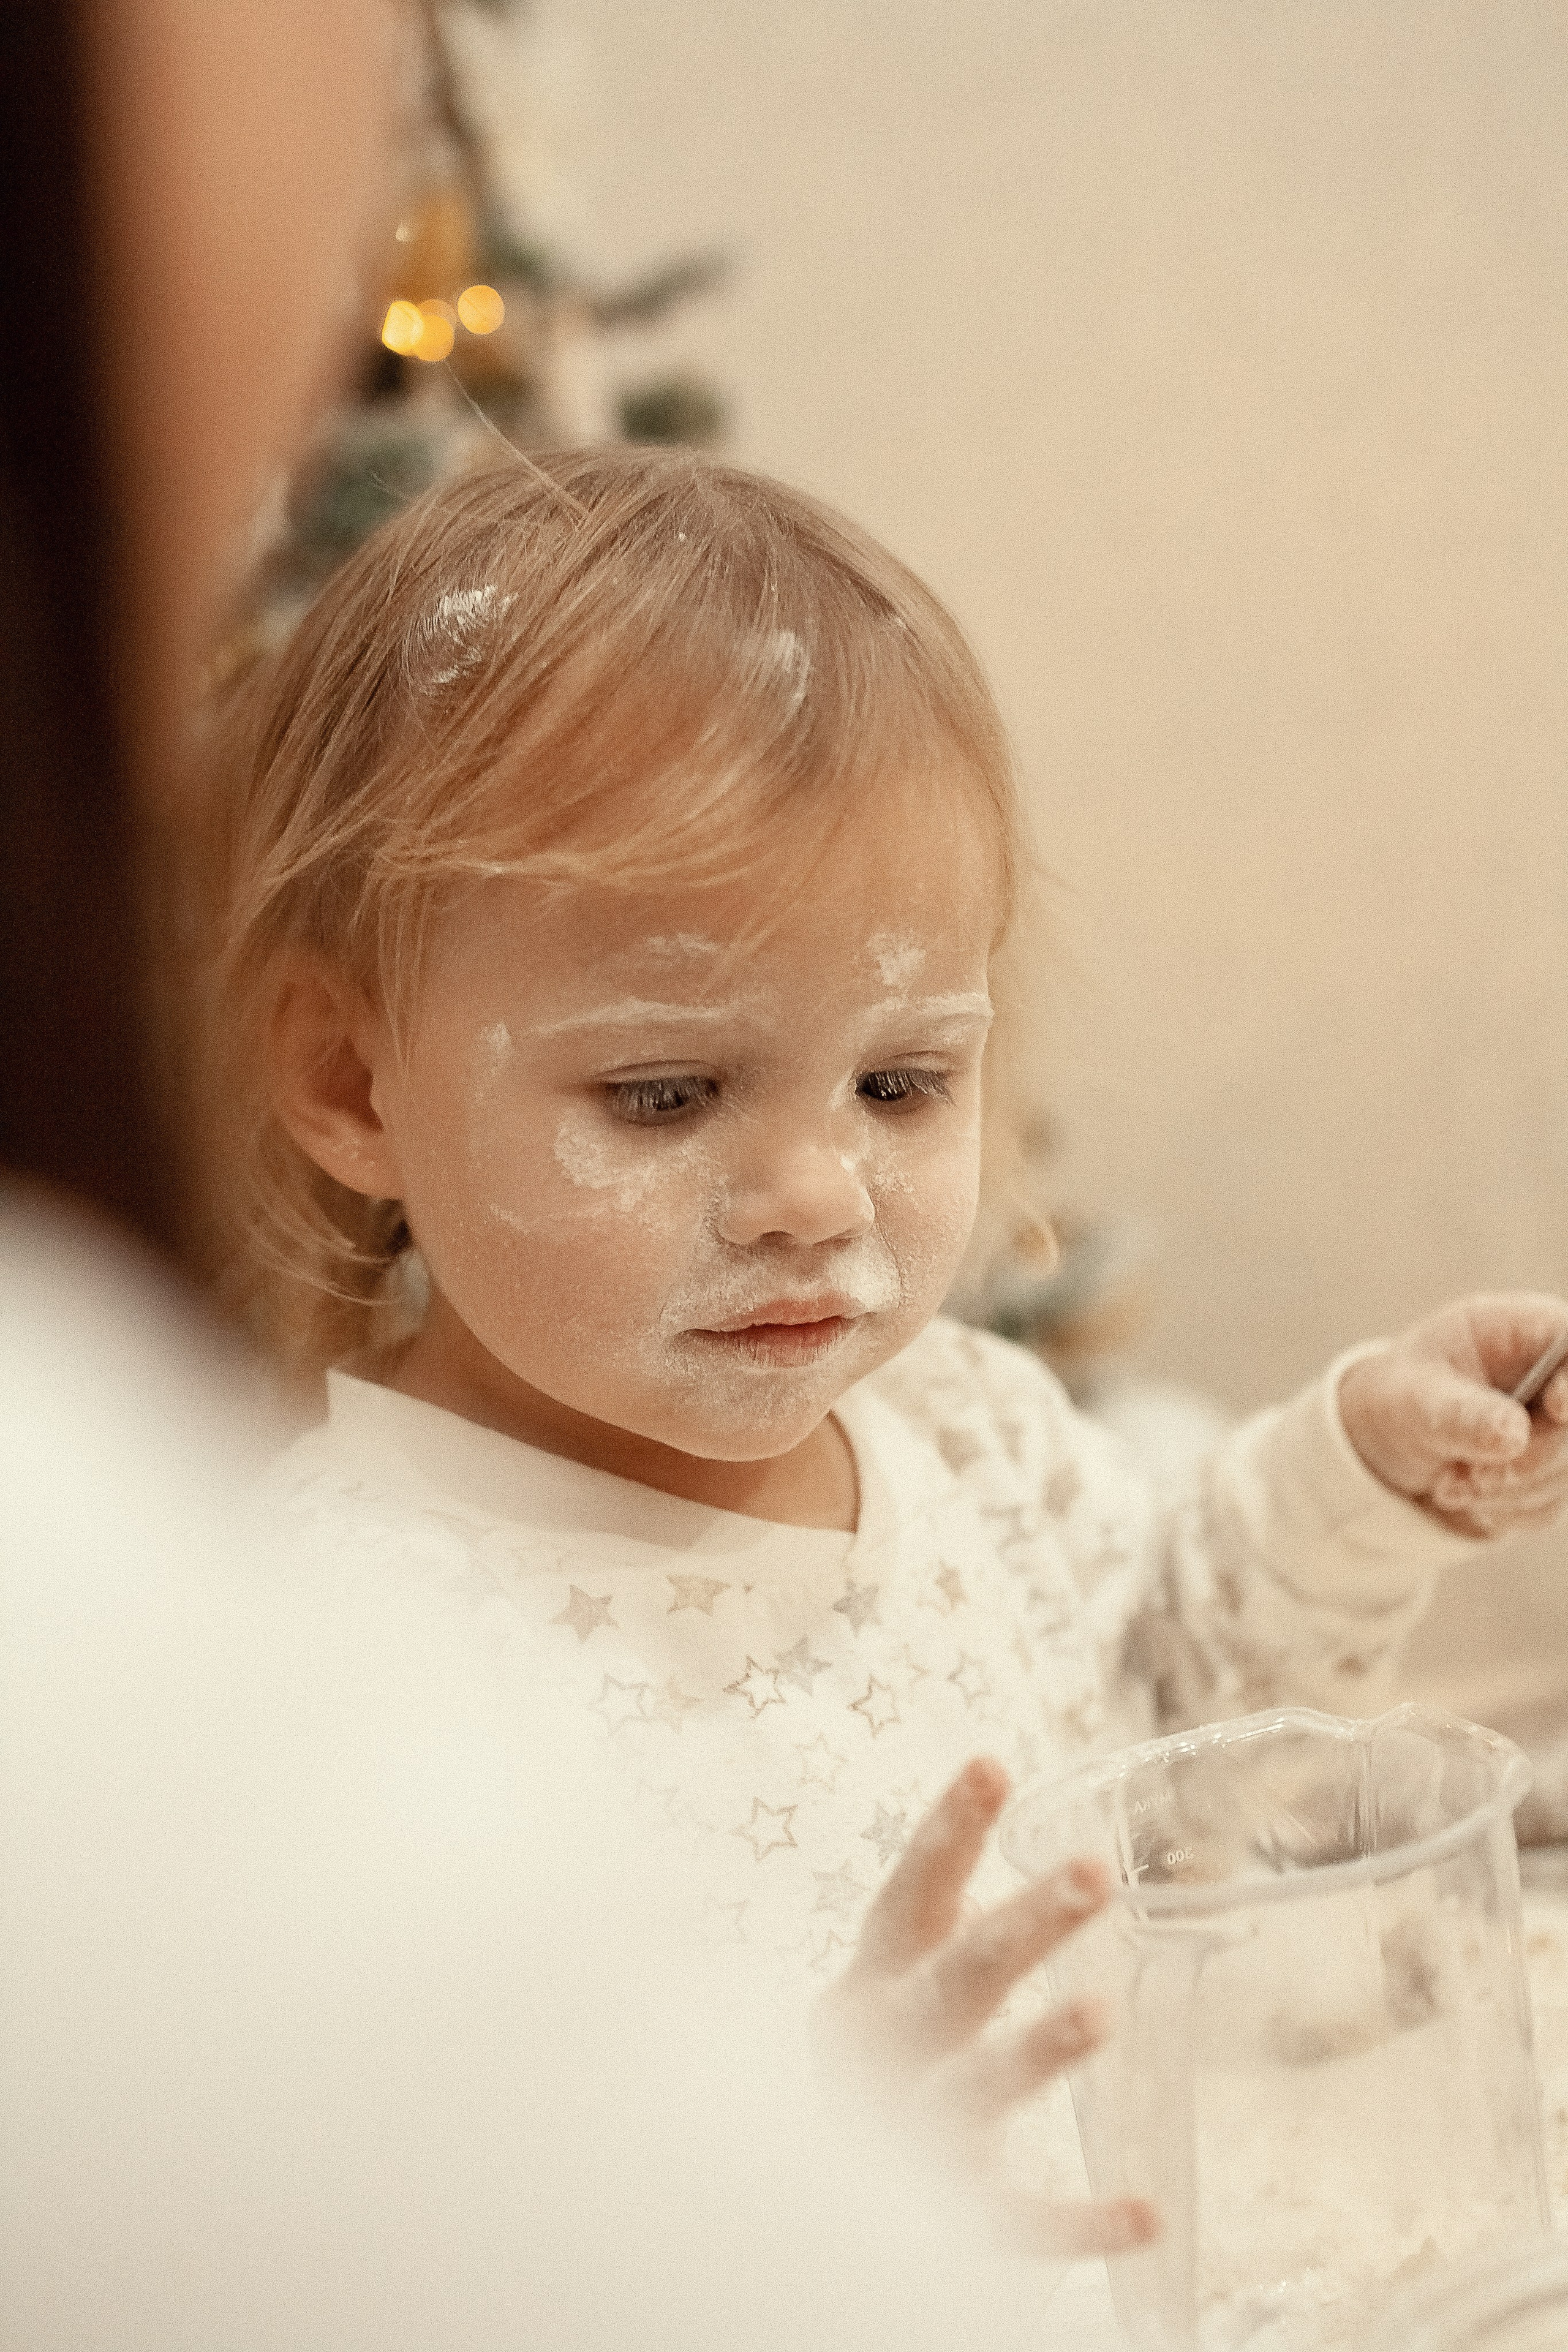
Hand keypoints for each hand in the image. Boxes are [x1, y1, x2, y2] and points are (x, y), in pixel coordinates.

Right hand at [815, 1756, 1157, 2258]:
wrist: (811, 2213)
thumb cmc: (887, 2070)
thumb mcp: (902, 1991)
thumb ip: (954, 1933)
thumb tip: (1030, 1841)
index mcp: (874, 1986)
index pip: (911, 1896)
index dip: (948, 1832)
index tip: (994, 1765)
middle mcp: (884, 2053)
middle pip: (953, 1981)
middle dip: (1021, 1926)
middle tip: (1094, 1872)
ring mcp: (912, 2136)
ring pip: (974, 2089)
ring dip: (1035, 2050)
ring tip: (1102, 2014)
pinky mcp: (947, 2218)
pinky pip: (1016, 2223)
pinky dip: (1079, 2224)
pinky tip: (1146, 2214)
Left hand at [1338, 1293, 1567, 1537]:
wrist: (1386, 1442)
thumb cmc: (1399, 1399)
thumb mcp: (1412, 1400)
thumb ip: (1460, 1413)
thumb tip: (1514, 1435)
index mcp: (1521, 1331)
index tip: (1557, 1409)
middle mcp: (1552, 1376)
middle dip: (1529, 1461)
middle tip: (1475, 1479)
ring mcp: (1557, 1427)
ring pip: (1565, 1472)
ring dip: (1507, 1492)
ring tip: (1447, 1486)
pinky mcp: (1551, 1473)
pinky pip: (1548, 1504)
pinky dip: (1503, 1511)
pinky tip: (1465, 1497)